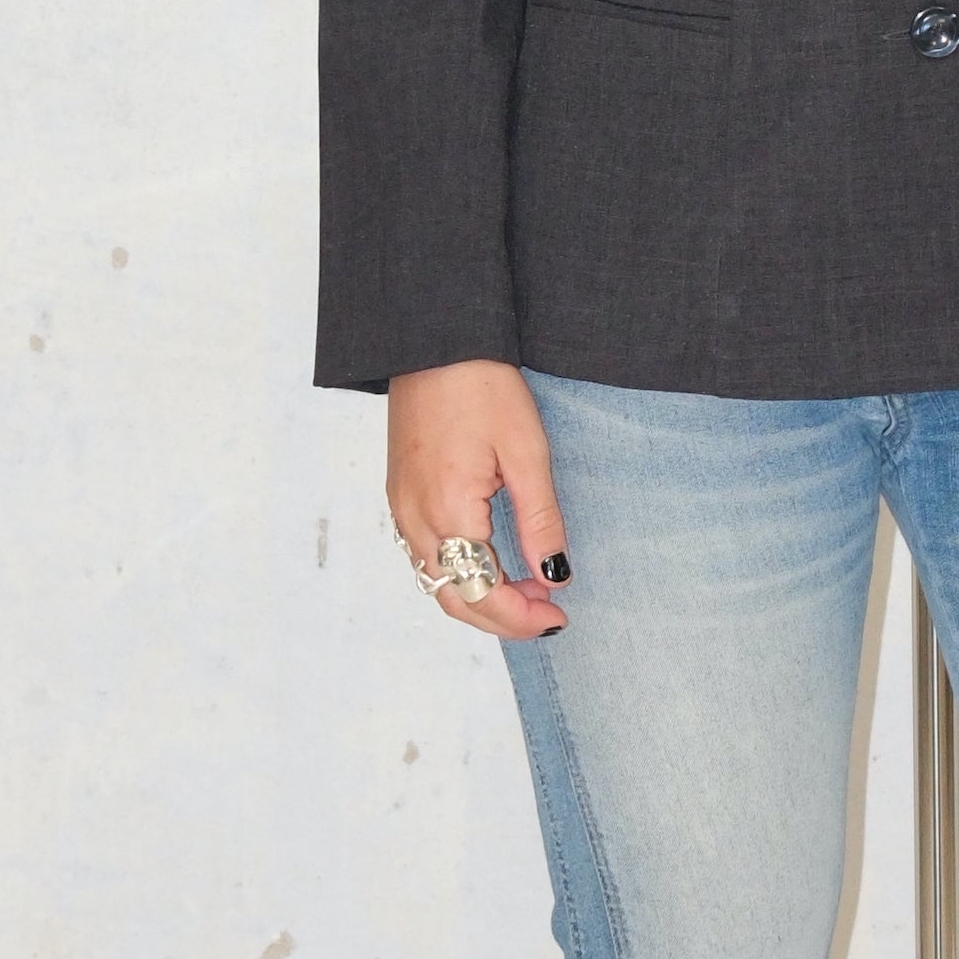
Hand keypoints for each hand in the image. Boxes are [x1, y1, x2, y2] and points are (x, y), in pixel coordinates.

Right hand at [384, 360, 571, 640]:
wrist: (435, 341)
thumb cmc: (482, 386)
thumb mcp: (526, 452)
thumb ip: (539, 521)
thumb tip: (555, 576)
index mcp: (447, 510)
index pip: (481, 593)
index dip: (520, 616)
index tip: (558, 616)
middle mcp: (415, 519)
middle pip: (453, 598)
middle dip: (501, 617)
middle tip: (548, 612)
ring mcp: (401, 508)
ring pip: (437, 582)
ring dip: (481, 597)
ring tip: (529, 589)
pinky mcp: (400, 495)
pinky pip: (426, 556)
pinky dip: (460, 573)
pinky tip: (494, 562)